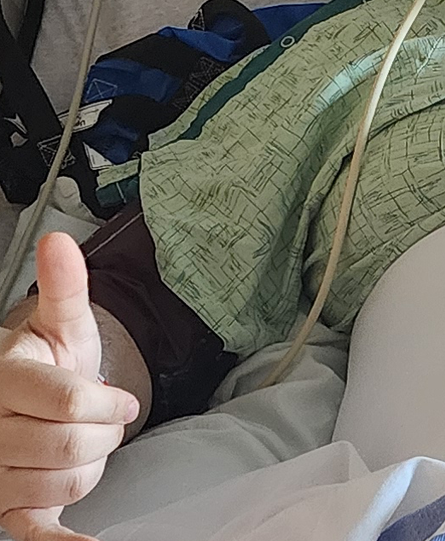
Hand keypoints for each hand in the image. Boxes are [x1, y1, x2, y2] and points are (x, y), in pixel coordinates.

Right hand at [0, 233, 140, 540]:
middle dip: (105, 432)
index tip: (123, 400)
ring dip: (91, 466)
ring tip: (82, 443)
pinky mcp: (4, 506)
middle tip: (107, 420)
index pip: (69, 404)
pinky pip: (31, 533)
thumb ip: (64, 287)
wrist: (23, 395)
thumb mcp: (61, 323)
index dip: (109, 403)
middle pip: (72, 446)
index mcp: (5, 379)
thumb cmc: (48, 360)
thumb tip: (60, 241)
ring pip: (66, 482)